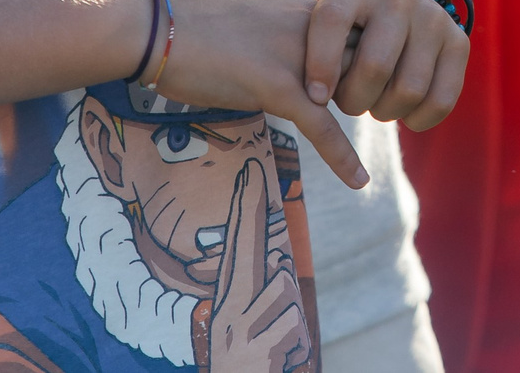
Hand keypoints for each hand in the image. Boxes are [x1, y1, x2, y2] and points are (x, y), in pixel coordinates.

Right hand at [157, 0, 366, 190]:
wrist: (153, 27)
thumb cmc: (189, 29)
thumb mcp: (252, 24)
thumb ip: (282, 42)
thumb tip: (290, 68)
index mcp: (305, 10)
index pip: (359, 36)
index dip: (368, 65)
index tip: (371, 87)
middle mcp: (309, 27)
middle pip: (365, 60)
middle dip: (373, 90)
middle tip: (378, 115)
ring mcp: (295, 56)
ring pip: (350, 90)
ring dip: (362, 115)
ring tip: (374, 139)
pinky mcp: (276, 85)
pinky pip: (321, 126)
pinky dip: (342, 156)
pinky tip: (357, 180)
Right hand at [200, 153, 310, 367]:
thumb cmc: (247, 362)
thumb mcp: (246, 326)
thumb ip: (259, 294)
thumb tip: (279, 264)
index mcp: (225, 301)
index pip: (234, 245)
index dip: (242, 208)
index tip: (248, 170)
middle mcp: (225, 310)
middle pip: (246, 246)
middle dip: (249, 207)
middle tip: (250, 166)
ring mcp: (237, 329)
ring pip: (284, 289)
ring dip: (290, 317)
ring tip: (274, 342)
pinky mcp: (255, 349)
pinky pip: (294, 325)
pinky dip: (294, 342)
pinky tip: (278, 358)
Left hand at [304, 0, 469, 131]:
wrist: (393, 10)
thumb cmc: (347, 28)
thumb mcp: (323, 23)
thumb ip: (313, 50)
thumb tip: (316, 99)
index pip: (333, 21)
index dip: (321, 66)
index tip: (315, 98)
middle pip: (374, 67)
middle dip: (355, 100)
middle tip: (349, 102)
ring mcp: (433, 16)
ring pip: (408, 89)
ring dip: (386, 111)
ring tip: (375, 104)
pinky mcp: (458, 41)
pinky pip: (441, 99)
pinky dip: (419, 119)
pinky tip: (405, 114)